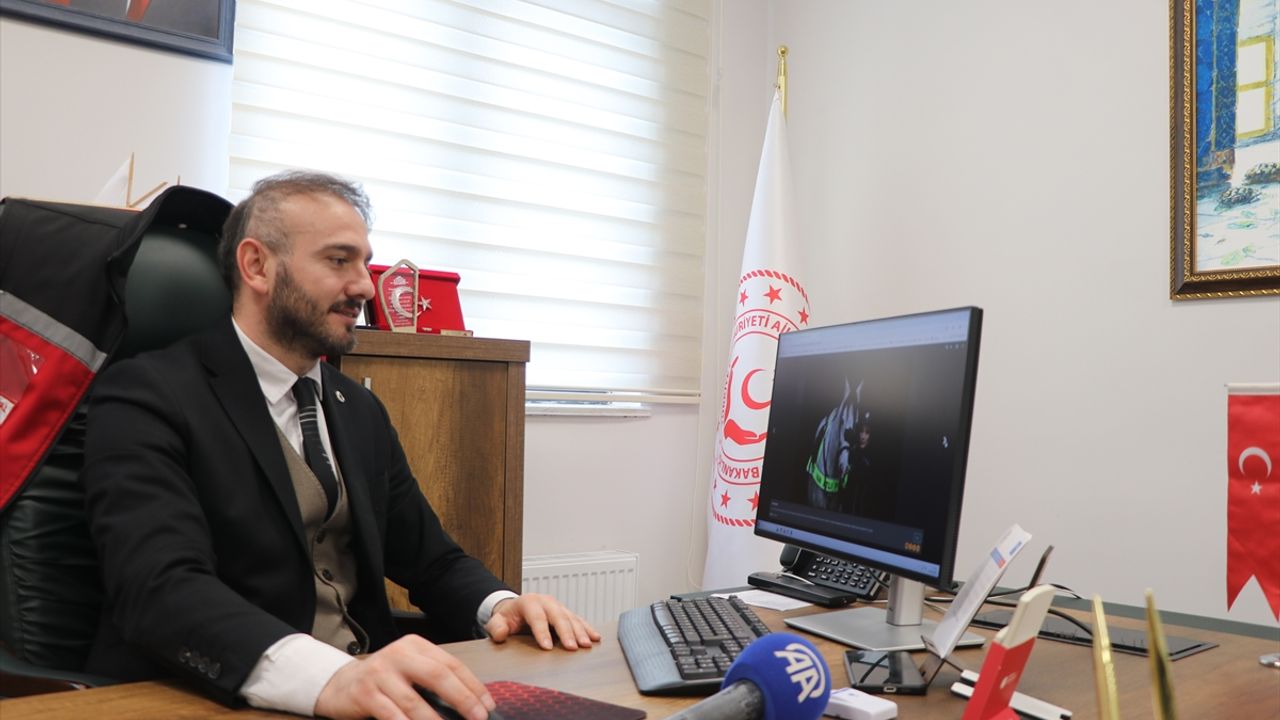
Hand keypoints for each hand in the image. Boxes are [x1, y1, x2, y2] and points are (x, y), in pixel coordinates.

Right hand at [314, 634, 494, 719]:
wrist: (340, 684)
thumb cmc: (383, 680)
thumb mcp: (409, 669)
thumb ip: (434, 678)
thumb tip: (470, 702)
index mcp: (415, 646)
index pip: (451, 664)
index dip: (472, 686)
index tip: (487, 705)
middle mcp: (399, 655)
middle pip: (437, 676)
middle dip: (462, 699)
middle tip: (477, 717)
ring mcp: (380, 674)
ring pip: (414, 700)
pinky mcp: (365, 694)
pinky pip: (391, 714)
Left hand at [484, 593, 600, 650]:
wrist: (517, 608)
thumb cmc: (509, 616)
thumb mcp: (497, 620)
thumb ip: (496, 627)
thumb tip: (501, 633)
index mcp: (529, 602)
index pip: (537, 617)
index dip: (542, 632)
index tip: (547, 647)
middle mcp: (546, 602)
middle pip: (558, 616)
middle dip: (566, 632)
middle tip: (571, 647)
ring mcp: (558, 607)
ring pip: (571, 618)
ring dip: (580, 632)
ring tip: (586, 645)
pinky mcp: (566, 613)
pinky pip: (579, 620)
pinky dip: (588, 629)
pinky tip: (595, 637)